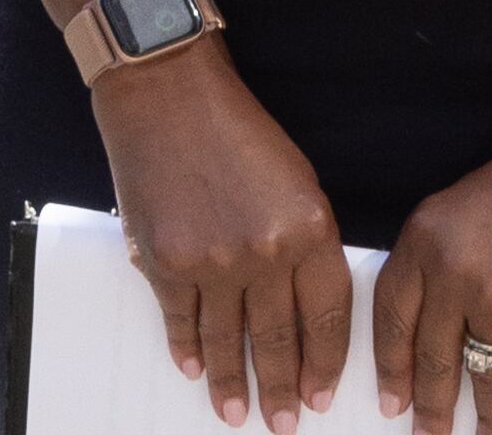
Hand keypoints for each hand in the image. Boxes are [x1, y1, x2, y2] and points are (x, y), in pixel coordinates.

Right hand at [97, 40, 356, 432]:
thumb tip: (300, 305)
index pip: (326, 319)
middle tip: (283, 424)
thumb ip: (303, 242)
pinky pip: (180, 319)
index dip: (325, 364)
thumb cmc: (236, 129)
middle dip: (282, 389)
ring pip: (228, 340)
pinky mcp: (165, 259)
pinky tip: (192, 368)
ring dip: (232, 382)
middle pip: (279, 340)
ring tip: (235, 412)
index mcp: (310, 230)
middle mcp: (266, 252)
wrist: (166, 90)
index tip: (323, 397)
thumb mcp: (296, 180)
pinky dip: (186, 347)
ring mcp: (212, 260)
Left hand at [372, 115, 491, 427]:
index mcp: (424, 237)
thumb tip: (437, 316)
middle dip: (429, 401)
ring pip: (482, 369)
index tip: (388, 398)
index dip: (389, 363)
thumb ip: (444, 255)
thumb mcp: (465, 207)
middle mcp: (451, 269)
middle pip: (430, 352)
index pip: (391, 314)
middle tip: (426, 434)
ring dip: (486, 412)